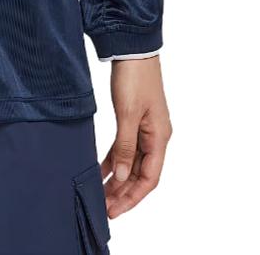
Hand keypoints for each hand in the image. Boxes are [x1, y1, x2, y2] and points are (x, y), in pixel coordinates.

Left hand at [101, 56, 171, 218]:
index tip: (114, 210)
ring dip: (118, 179)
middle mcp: (155, 137)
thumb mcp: (128, 114)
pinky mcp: (133, 120)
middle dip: (123, 192)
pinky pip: (124, 147)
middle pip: (140, 174)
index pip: (149, 179)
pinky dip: (114, 160)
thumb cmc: (134, 78)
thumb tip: (123, 176)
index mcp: (160, 138)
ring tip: (100, 194)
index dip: (132, 197)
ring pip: (132, 162)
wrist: (132, 49)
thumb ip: (125, 147)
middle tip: (103, 208)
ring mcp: (145, 128)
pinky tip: (100, 170)